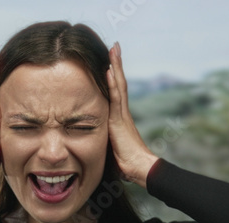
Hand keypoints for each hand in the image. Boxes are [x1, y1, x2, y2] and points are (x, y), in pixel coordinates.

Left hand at [106, 41, 158, 188]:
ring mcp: (121, 114)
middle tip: (114, 46)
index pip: (114, 92)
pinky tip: (109, 70)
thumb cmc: (125, 164)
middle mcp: (121, 112)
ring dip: (115, 66)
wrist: (139, 169)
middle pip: (118, 83)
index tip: (108, 62)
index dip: (111, 76)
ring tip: (113, 49)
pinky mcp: (120, 120)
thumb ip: (103, 142)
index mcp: (117, 118)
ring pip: (118, 85)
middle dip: (115, 64)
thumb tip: (89, 146)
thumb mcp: (109, 149)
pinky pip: (116, 97)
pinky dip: (113, 82)